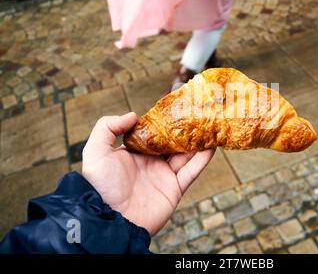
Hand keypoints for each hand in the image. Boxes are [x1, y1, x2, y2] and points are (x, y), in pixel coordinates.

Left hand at [82, 112, 214, 234]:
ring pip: (185, 154)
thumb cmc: (101, 186)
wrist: (112, 219)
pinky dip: (202, 159)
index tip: (175, 107)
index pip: (153, 132)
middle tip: (197, 113)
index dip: (163, 121)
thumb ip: (108, 127)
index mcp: (134, 152)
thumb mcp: (96, 152)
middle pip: (172, 142)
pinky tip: (212, 146)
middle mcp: (151, 162)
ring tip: (209, 125)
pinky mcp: (175, 189)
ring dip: (197, 141)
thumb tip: (133, 115)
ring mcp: (164, 175)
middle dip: (184, 129)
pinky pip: (191, 171)